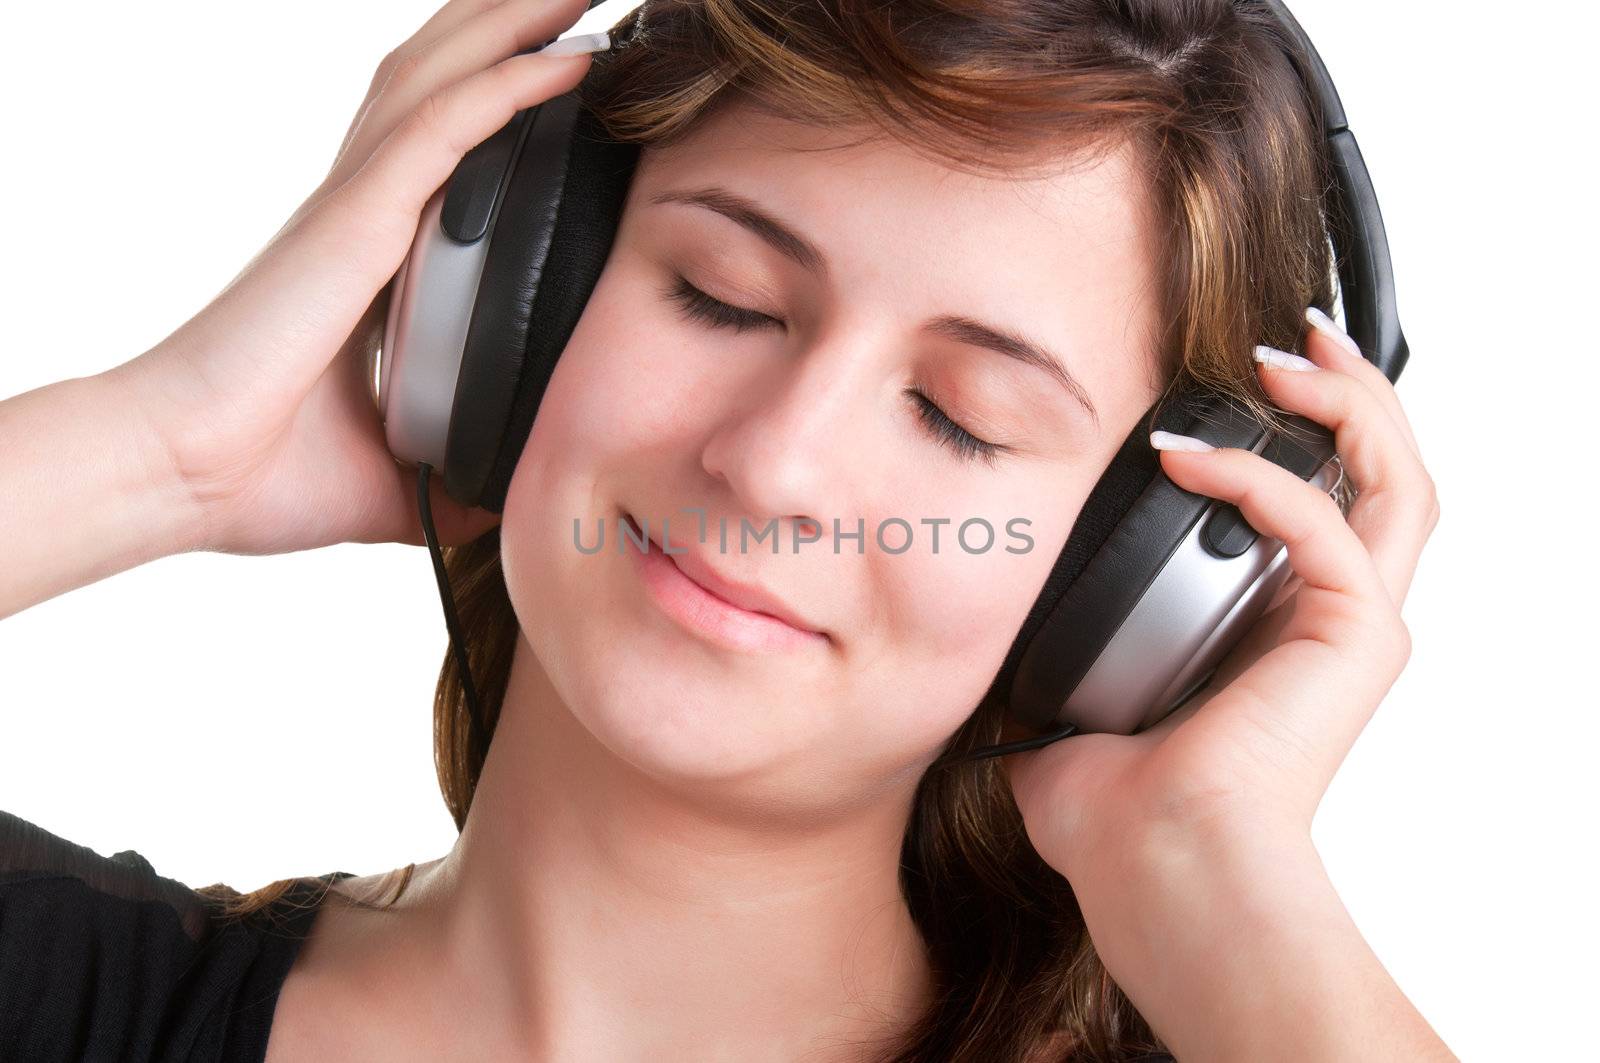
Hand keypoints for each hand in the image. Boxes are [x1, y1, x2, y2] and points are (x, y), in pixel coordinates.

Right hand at [110, 0, 599, 555]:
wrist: (181, 480)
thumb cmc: (261, 475)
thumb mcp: (397, 476)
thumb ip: (455, 476)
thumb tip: (514, 500)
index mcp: (371, 257)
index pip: (448, 143)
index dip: (503, 88)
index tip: (577, 64)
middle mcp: (363, 211)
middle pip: (446, 81)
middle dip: (513, 25)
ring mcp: (354, 208)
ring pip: (445, 77)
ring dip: (515, 24)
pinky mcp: (351, 224)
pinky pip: (442, 131)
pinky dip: (506, 88)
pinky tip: (570, 59)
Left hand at [1005, 310, 1439, 884]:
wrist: (1152, 868)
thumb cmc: (1120, 816)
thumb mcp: (1069, 708)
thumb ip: (1047, 660)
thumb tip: (988, 630)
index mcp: (1274, 628)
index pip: (1315, 503)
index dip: (1292, 433)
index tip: (1235, 384)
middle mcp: (1327, 618)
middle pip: (1380, 475)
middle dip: (1346, 393)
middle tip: (1296, 340)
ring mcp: (1351, 626)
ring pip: (1394, 483)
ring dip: (1345, 405)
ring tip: (1285, 357)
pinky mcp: (1354, 638)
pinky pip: (1324, 524)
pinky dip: (1260, 477)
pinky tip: (1188, 458)